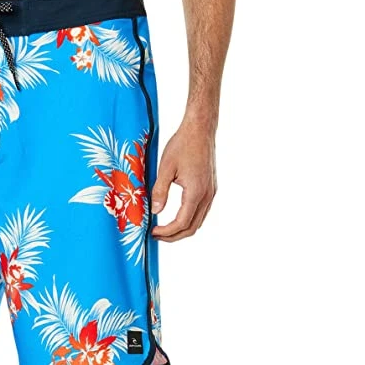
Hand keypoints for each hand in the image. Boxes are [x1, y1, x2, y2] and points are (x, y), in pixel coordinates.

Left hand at [151, 117, 217, 241]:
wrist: (200, 129)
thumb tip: (155, 211)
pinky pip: (201, 212)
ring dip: (182, 229)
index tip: (153, 231)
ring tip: (164, 229)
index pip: (182, 223)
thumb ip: (159, 191)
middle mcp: (207, 195)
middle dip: (174, 236)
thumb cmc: (182, 145)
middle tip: (156, 235)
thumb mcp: (165, 168)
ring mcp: (211, 192)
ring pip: (198, 221)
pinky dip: (189, 219)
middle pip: (192, 227)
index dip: (167, 232)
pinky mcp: (211, 188)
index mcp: (196, 192)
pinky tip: (176, 216)